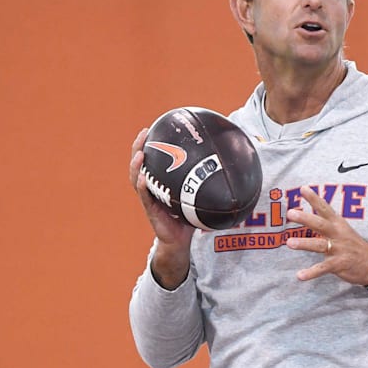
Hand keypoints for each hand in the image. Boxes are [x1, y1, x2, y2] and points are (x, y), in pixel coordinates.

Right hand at [129, 127, 192, 287]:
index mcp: (161, 182)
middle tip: (144, 133)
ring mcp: (149, 199)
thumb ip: (208, 182)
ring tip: (139, 153)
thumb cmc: (191, 216)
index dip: (151, 143)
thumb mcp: (198, 196)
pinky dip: (143, 186)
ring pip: (137, 178)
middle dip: (138, 147)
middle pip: (140, 164)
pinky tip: (144, 178)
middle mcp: (152, 188)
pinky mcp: (151, 210)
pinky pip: (145, 197)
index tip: (154, 127)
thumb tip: (231, 163)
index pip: (153, 159)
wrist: (181, 240)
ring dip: (136, 165)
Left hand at [285, 186, 367, 285]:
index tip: (303, 188)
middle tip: (290, 213)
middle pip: (320, 224)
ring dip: (304, 244)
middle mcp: (338, 234)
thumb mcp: (343, 230)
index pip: (325, 208)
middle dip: (305, 218)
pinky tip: (300, 275)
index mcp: (338, 224)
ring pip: (319, 245)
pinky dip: (311, 272)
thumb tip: (307, 215)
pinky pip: (323, 268)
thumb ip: (326, 223)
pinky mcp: (339, 264)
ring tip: (289, 243)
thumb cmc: (354, 246)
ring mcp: (339, 249)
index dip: (314, 198)